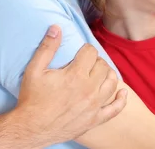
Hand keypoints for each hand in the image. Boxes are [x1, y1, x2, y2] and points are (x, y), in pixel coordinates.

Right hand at [14, 25, 126, 146]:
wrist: (32, 128)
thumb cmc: (32, 98)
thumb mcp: (34, 69)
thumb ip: (47, 47)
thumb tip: (56, 27)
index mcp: (75, 75)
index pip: (90, 52)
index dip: (85, 48)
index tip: (80, 51)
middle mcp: (89, 89)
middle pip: (103, 66)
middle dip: (96, 60)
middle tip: (86, 62)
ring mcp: (94, 106)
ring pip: (112, 84)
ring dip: (108, 74)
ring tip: (100, 72)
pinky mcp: (95, 119)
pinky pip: (115, 109)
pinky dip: (121, 100)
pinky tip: (122, 93)